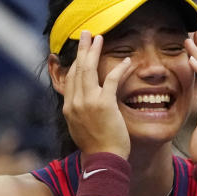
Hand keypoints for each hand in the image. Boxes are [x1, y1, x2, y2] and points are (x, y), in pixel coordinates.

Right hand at [61, 31, 133, 157]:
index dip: (75, 63)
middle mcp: (75, 102)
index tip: (80, 52)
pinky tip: (127, 61)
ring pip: (89, 70)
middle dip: (81, 49)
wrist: (103, 161)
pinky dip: (120, 69)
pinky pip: (112, 80)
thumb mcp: (81, 129)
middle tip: (85, 34)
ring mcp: (88, 102)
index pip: (70, 79)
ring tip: (99, 38)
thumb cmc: (97, 148)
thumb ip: (79, 114)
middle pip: (77, 69)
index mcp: (69, 108)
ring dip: (94, 51)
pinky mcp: (104, 104)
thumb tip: (81, 107)